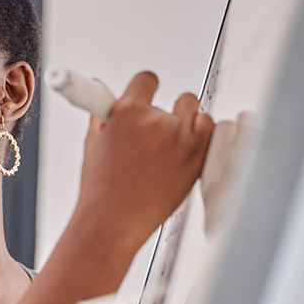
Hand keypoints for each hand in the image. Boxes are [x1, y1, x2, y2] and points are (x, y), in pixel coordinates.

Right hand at [77, 72, 213, 251]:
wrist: (112, 223)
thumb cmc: (101, 190)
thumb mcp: (93, 144)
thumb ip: (101, 114)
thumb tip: (99, 90)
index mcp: (127, 112)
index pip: (147, 80)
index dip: (145, 89)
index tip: (144, 96)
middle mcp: (156, 121)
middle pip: (178, 98)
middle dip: (166, 113)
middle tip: (153, 135)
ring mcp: (180, 139)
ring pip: (196, 112)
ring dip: (186, 123)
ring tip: (167, 147)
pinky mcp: (197, 157)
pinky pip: (210, 131)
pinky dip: (200, 137)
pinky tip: (181, 153)